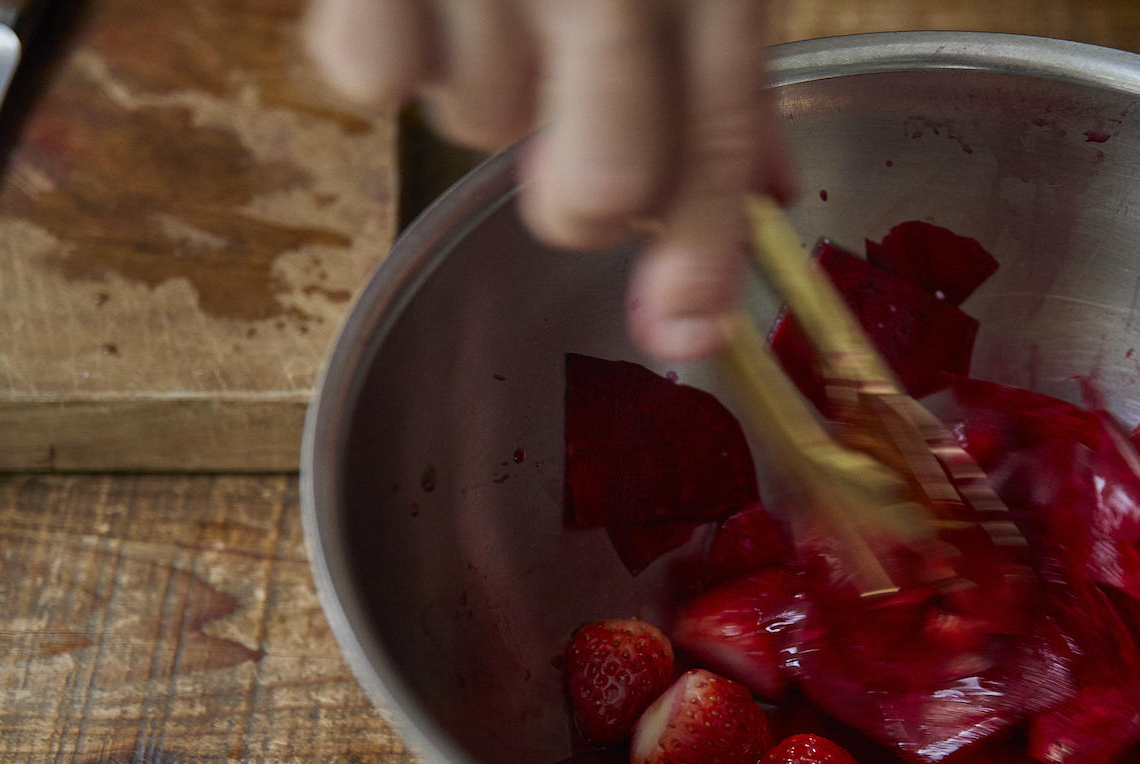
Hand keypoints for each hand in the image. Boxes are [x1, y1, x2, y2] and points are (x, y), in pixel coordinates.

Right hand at [304, 0, 792, 361]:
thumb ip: (722, 62)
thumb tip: (769, 190)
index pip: (714, 130)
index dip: (703, 255)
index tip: (683, 339)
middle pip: (600, 181)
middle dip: (583, 204)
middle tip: (569, 167)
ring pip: (478, 125)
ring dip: (482, 91)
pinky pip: (370, 75)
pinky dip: (383, 48)